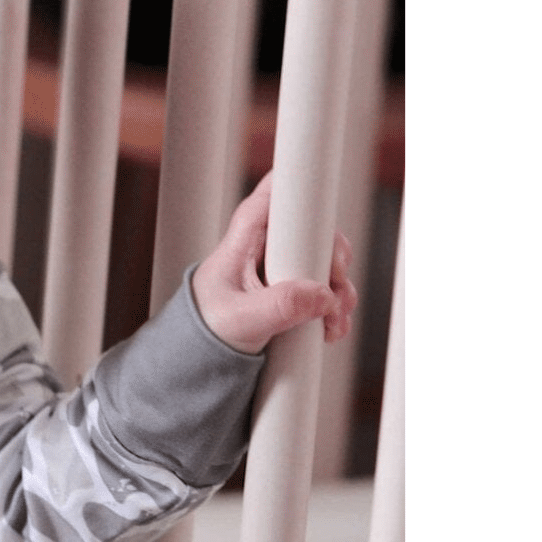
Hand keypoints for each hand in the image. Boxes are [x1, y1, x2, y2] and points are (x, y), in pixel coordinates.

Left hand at [191, 170, 356, 354]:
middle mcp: (271, 241)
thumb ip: (279, 306)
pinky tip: (331, 327)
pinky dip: (335, 307)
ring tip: (332, 319)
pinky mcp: (297, 286)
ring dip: (339, 291)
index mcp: (248, 232)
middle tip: (334, 286)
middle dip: (334, 261)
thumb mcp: (239, 318)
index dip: (308, 192)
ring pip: (329, 260)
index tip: (324, 222)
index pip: (279, 189)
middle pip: (318, 228)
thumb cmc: (208, 323)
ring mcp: (287, 263)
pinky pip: (328, 288)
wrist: (202, 352)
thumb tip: (323, 296)